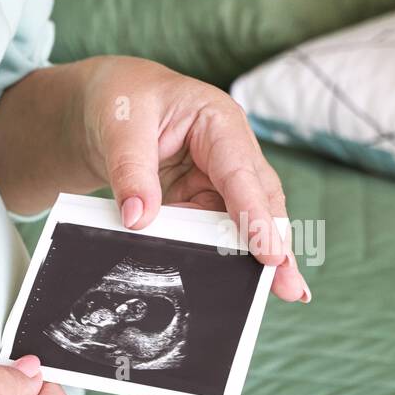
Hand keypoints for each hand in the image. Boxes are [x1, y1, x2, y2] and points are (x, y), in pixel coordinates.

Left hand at [78, 56, 310, 302]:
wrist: (105, 105)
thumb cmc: (121, 101)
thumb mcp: (119, 127)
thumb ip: (130, 172)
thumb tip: (138, 220)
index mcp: (218, 122)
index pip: (241, 173)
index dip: (256, 215)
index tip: (269, 252)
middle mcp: (228, 152)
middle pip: (258, 201)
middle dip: (275, 244)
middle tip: (289, 286)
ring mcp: (216, 179)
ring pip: (240, 222)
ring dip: (254, 257)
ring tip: (274, 292)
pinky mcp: (199, 200)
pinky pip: (211, 231)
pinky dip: (218, 255)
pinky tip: (229, 284)